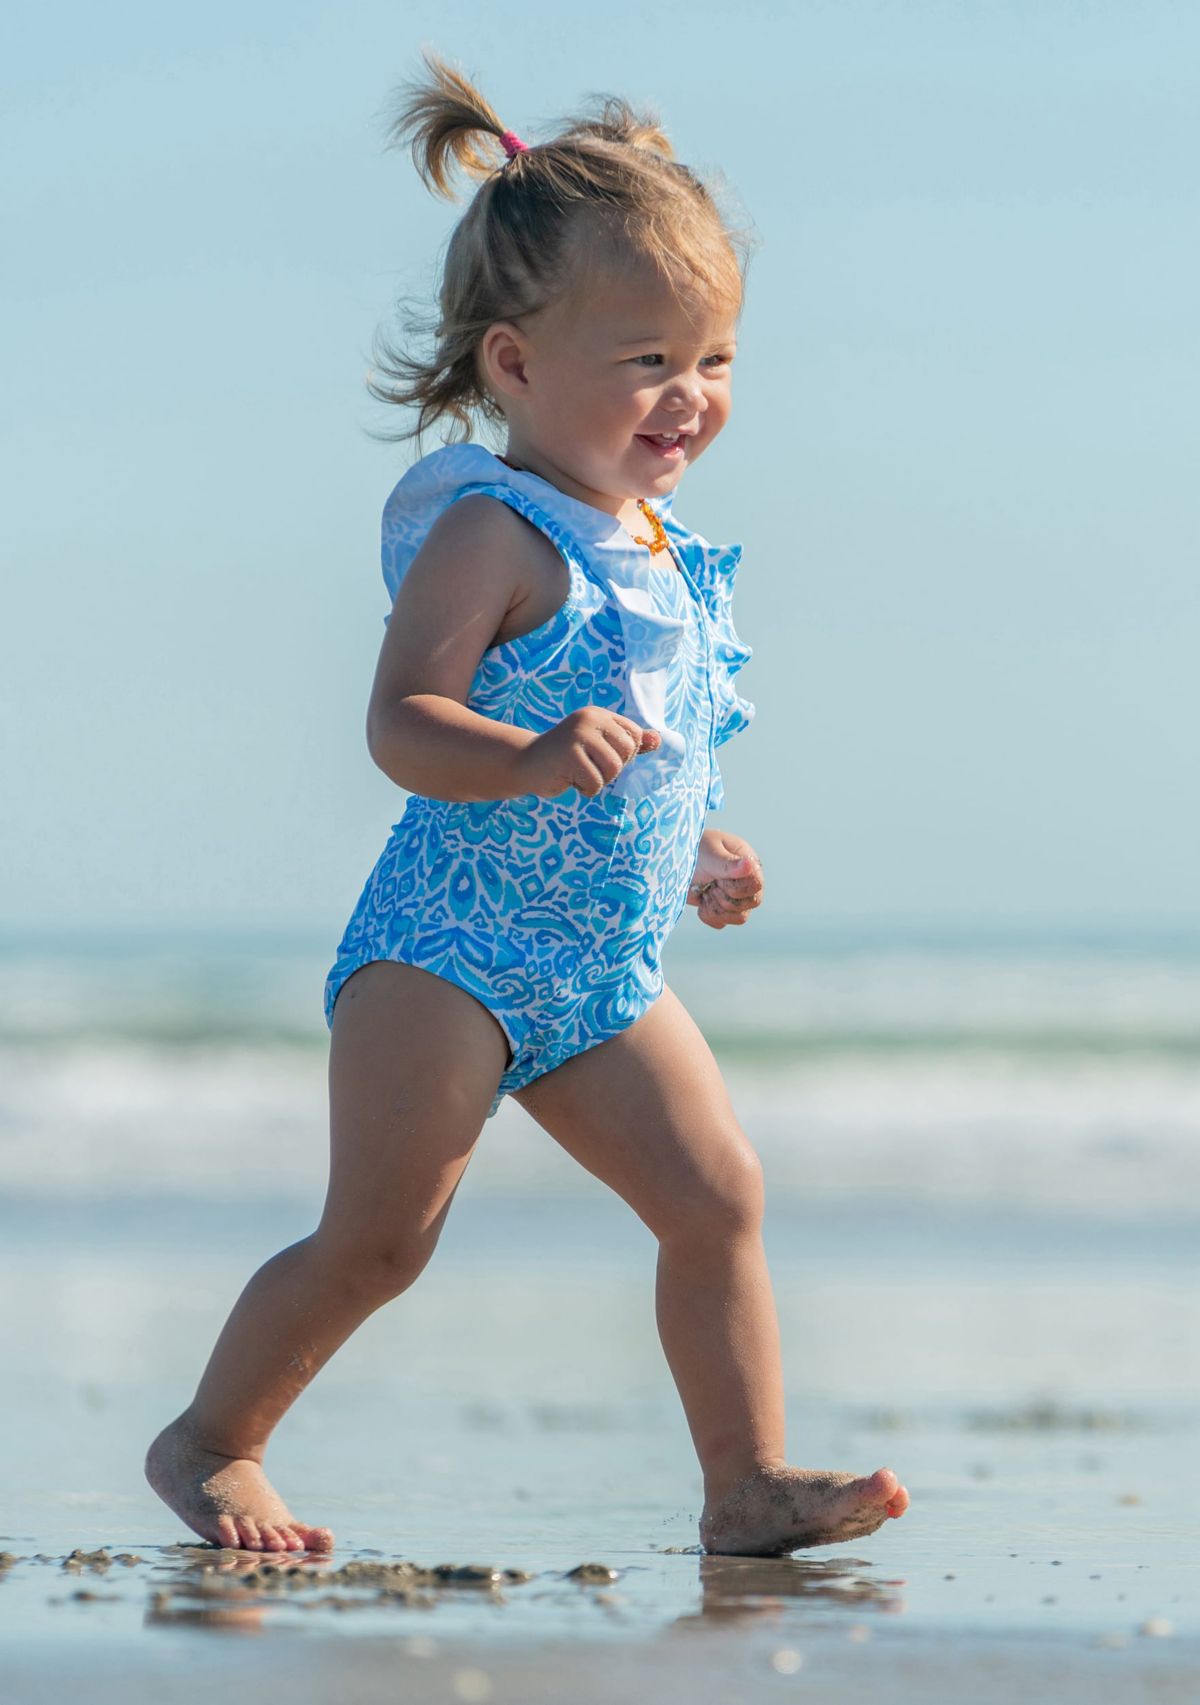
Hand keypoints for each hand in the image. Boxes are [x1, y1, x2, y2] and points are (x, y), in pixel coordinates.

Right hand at [512, 706, 661, 798]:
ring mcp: (579, 736)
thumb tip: (659, 740)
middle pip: (627, 752)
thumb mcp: (598, 746)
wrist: (524, 764)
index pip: (634, 736)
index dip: (624, 754)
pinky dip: (586, 789)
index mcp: (599, 715)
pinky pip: (596, 783)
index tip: (600, 756)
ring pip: (613, 769)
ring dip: (599, 781)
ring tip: (579, 774)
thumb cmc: (565, 757)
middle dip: (612, 769)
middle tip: (589, 768)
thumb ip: (628, 743)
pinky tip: (568, 780)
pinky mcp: (570, 755)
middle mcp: (590, 719)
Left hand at [687, 829, 764, 928]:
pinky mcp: (722, 908)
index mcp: (749, 863)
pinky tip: (701, 898)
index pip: (755, 886)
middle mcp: (746, 881)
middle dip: (723, 898)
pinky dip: (708, 914)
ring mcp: (736, 896)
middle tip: (711, 883)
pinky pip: (722, 923)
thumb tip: (749, 866)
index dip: (735, 888)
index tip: (718, 878)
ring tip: (705, 891)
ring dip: (716, 907)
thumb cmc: (693, 848)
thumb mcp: (710, 853)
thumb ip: (728, 863)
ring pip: (738, 918)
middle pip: (749, 905)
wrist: (673, 860)